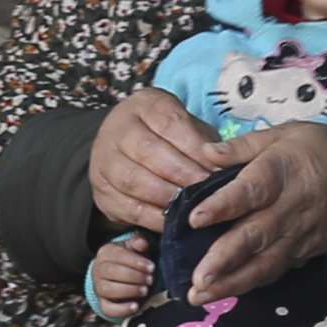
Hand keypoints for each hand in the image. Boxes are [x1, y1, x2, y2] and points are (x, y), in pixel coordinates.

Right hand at [85, 234, 157, 319]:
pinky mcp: (103, 303)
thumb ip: (139, 242)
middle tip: (150, 279)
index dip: (135, 261)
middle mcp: (98, 269)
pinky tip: (135, 306)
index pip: (117, 255)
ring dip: (129, 290)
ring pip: (108, 289)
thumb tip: (142, 242)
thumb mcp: (135, 248)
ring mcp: (99, 287)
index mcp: (106, 252)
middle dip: (134, 276)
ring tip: (145, 290)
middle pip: (111, 272)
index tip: (151, 267)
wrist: (119, 277)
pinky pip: (107, 308)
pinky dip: (121, 309)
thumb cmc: (130, 260)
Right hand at [86, 88, 243, 233]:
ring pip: (132, 179)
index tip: (216, 164)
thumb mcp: (188, 128)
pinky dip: (153, 217)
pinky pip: (127, 207)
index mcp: (144, 105)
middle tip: (207, 188)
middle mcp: (117, 129)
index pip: (168, 121)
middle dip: (182, 172)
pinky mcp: (102, 193)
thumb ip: (204, 142)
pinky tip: (174, 221)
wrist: (126, 153)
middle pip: (147, 150)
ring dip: (166, 196)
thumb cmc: (169, 140)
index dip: (194, 145)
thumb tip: (223, 165)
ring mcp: (104, 161)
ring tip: (192, 205)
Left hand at [171, 126, 326, 301]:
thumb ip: (243, 146)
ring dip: (232, 282)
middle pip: (254, 236)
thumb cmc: (325, 151)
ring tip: (201, 296)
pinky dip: (250, 284)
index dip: (223, 205)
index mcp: (282, 172)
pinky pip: (274, 270)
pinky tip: (224, 293)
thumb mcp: (287, 133)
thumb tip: (204, 153)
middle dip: (223, 260)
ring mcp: (297, 235)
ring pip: (263, 262)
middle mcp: (288, 208)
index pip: (250, 191)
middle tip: (196, 279)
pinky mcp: (302, 252)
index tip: (195, 219)